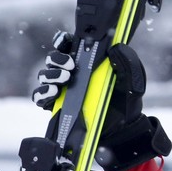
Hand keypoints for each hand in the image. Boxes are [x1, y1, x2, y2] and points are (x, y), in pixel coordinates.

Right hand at [31, 33, 170, 170]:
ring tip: (63, 79)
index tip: (65, 42)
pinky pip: (40, 98)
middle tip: (70, 66)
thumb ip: (127, 62)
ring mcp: (63, 90)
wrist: (123, 130)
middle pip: (53, 59)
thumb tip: (116, 47)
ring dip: (50, 75)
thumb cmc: (126, 101)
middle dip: (57, 59)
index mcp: (87, 62)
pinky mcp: (56, 107)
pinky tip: (53, 93)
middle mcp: (72, 74)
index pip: (69, 45)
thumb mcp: (132, 81)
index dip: (62, 40)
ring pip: (44, 76)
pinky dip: (42, 93)